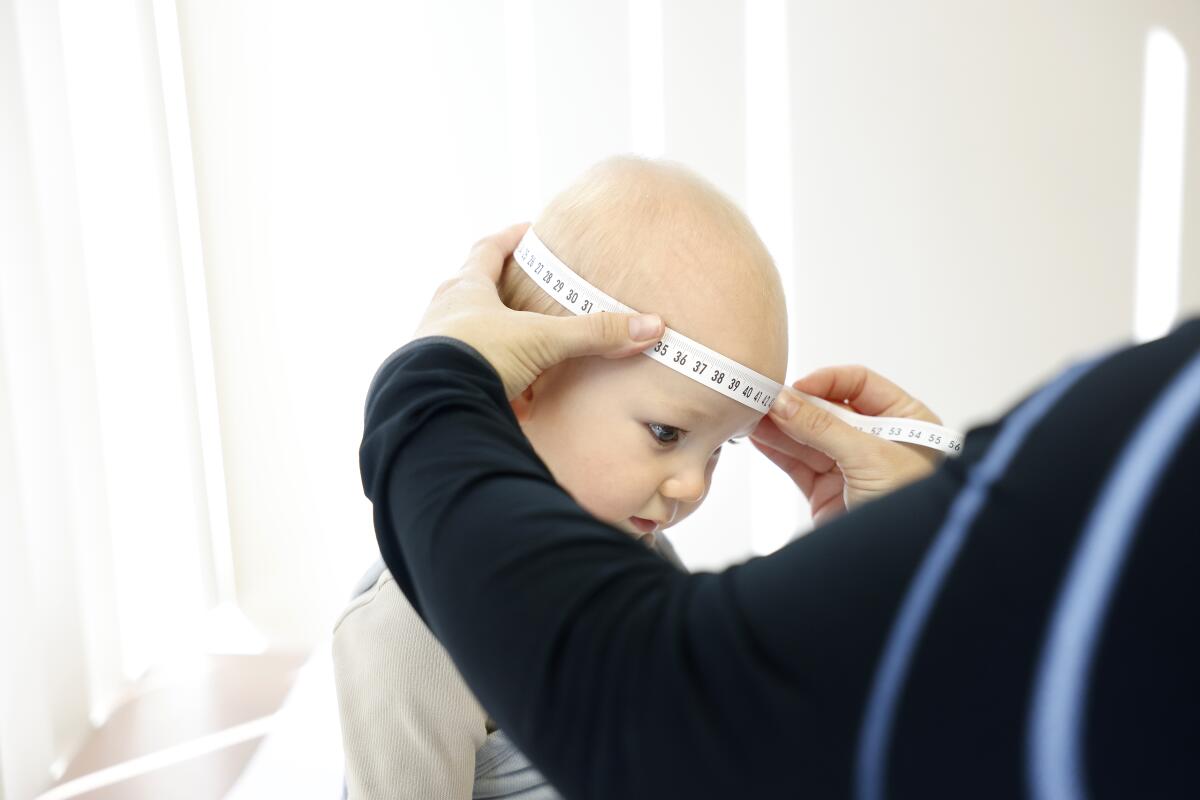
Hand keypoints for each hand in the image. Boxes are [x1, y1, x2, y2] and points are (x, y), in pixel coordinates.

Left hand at [413, 223, 665, 399]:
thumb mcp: (543, 339)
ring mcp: (433, 350)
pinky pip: (464, 379)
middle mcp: (444, 315)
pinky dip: (486, 384)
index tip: (526, 233)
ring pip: (465, 337)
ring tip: (519, 353)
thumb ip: (594, 333)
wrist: (432, 403)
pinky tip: (506, 401)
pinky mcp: (435, 385)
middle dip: (495, 293)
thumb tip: (650, 326)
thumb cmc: (478, 355)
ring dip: (490, 342)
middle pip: (469, 292)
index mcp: (466, 290)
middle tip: (521, 293)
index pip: (486, 252)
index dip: (507, 241)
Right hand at [749, 365, 943, 524]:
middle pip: (828, 409)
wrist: (898, 564)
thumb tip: (785, 401)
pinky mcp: (826, 490)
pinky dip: (776, 450)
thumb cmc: (909, 511)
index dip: (826, 381)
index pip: (860, 384)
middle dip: (796, 405)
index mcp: (904, 421)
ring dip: (779, 426)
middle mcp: (876, 440)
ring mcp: (849, 466)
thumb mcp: (869, 458)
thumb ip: (823, 428)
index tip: (796, 388)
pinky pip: (797, 463)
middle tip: (765, 399)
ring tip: (751, 414)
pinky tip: (757, 436)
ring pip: (808, 436)